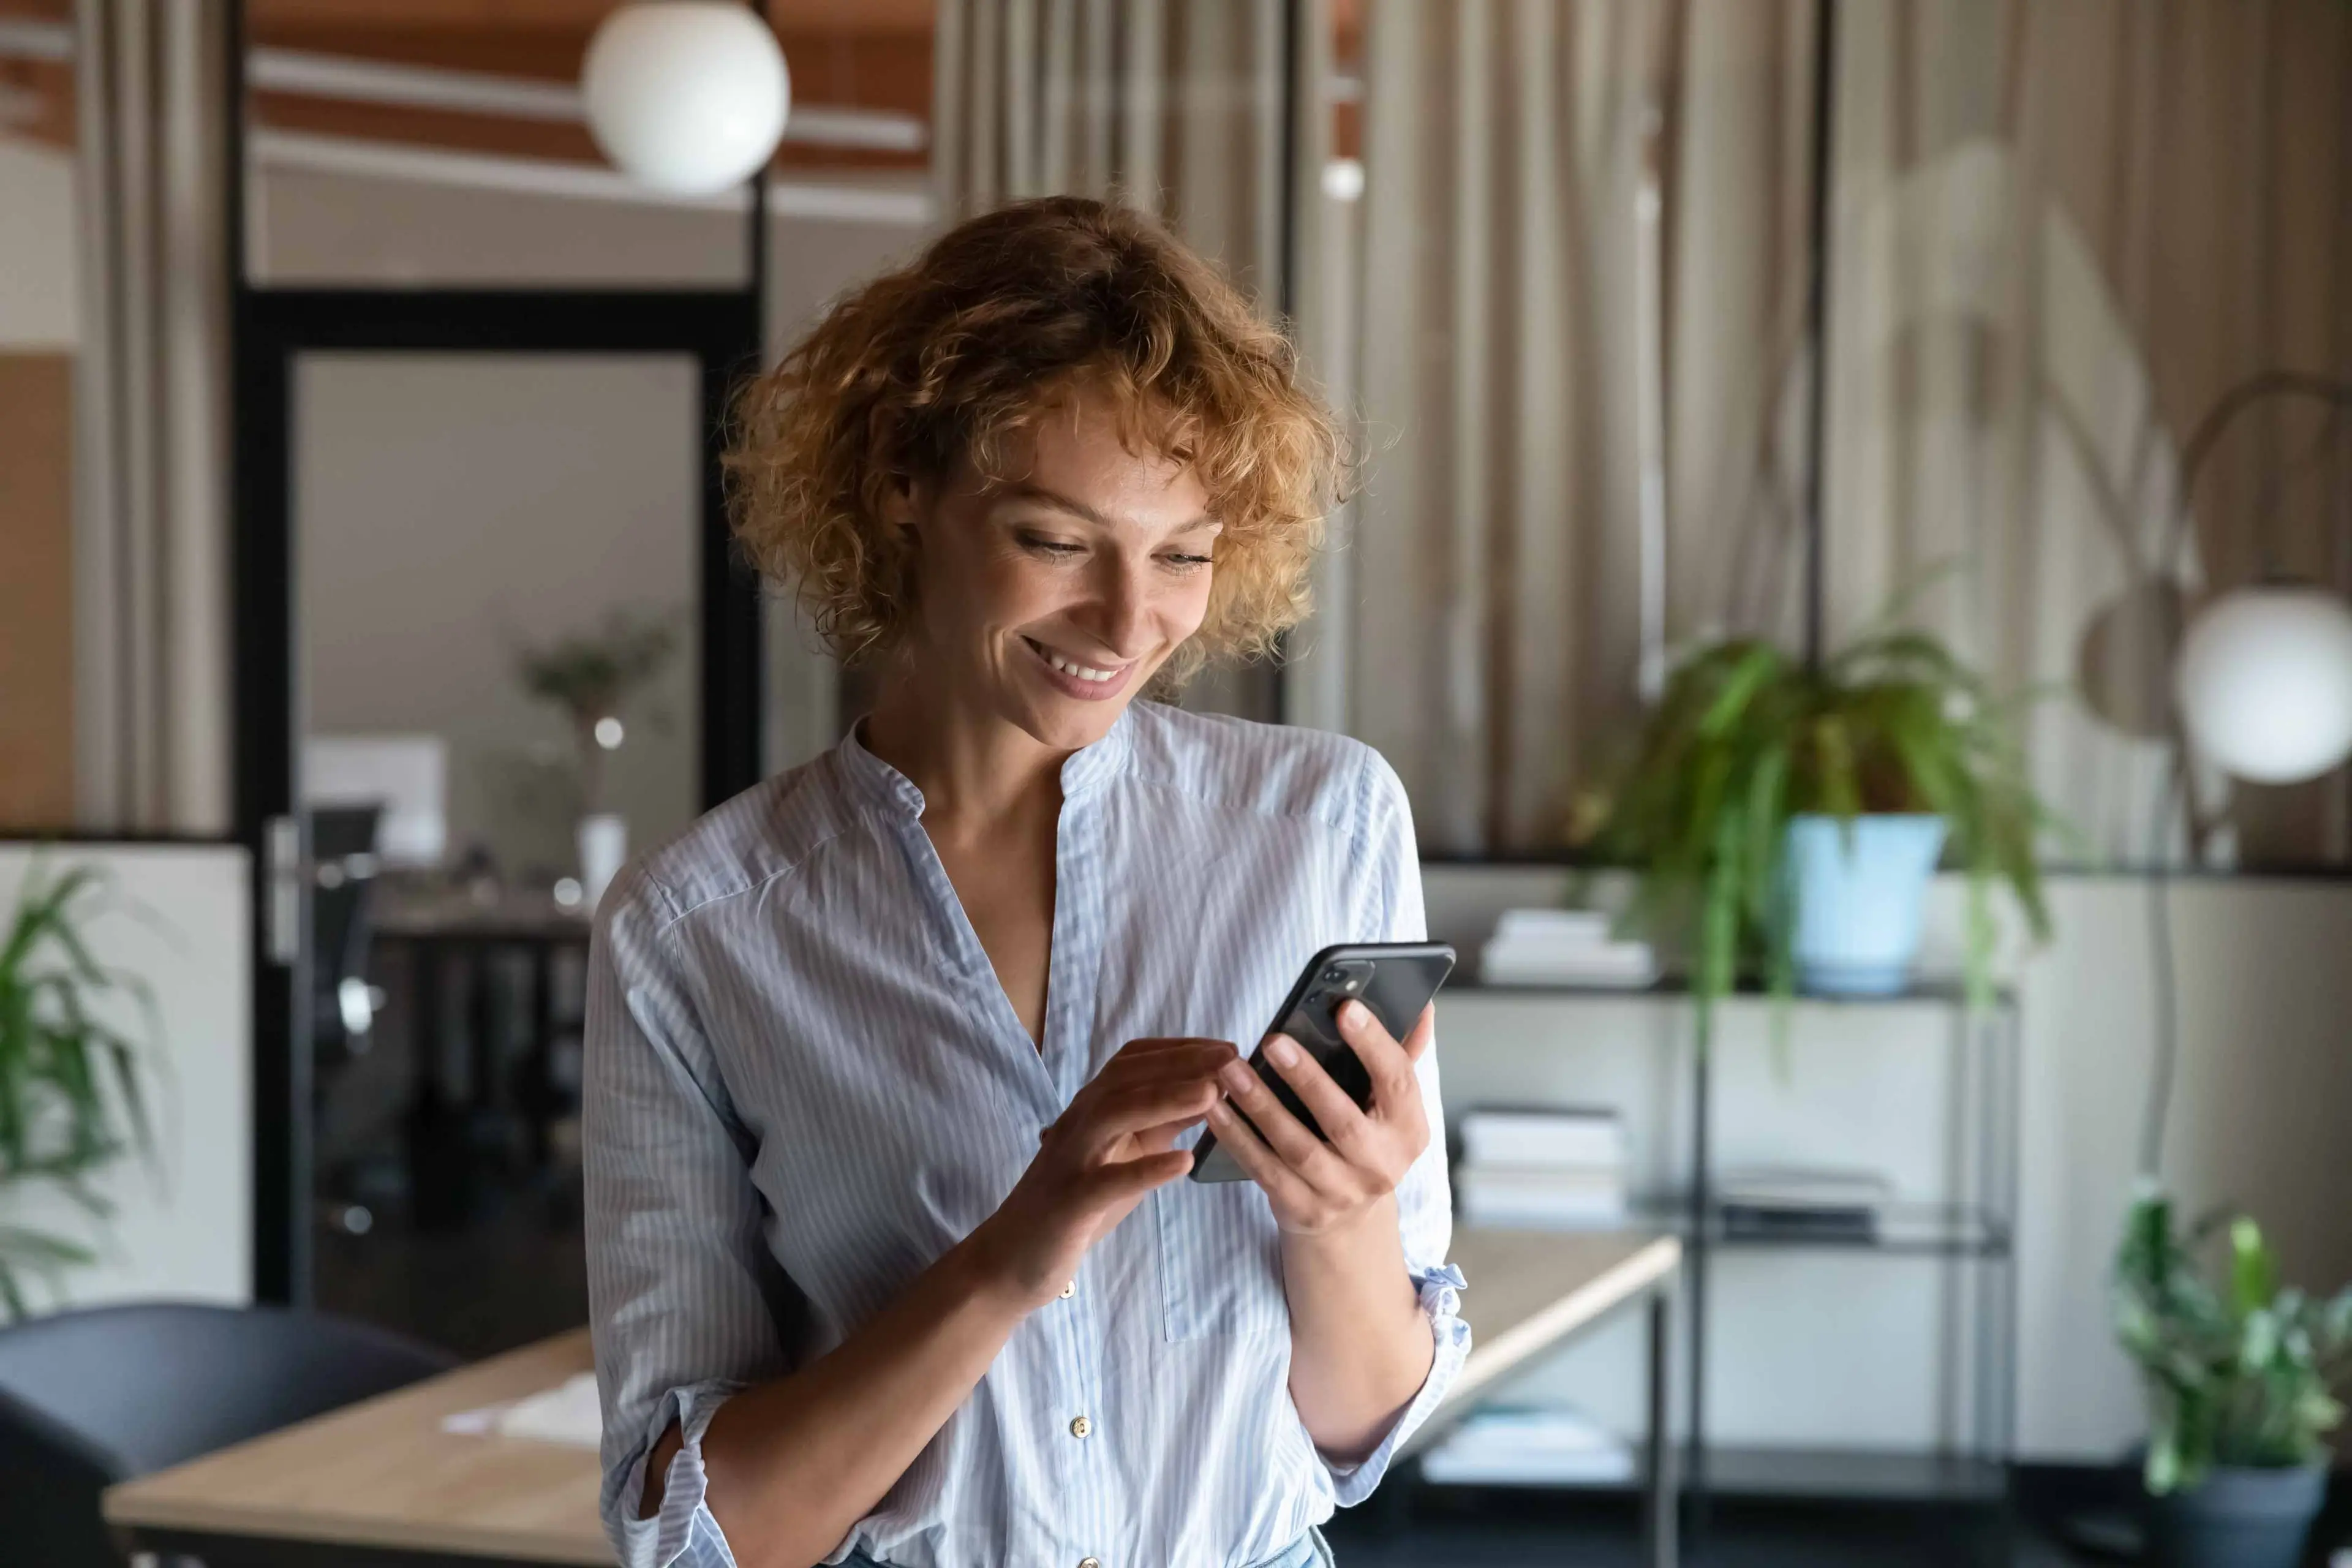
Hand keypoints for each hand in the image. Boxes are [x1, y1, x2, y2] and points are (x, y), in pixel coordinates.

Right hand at [969, 1035, 1235, 1309]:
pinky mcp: (1070, 1201)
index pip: (1134, 1060)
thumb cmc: (1078, 1201)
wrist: (1013, 1255)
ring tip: (1213, 1092)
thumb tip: (1209, 1091)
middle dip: (1182, 1063)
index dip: (1181, 1048)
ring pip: (1114, 1114)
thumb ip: (1159, 1123)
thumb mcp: (1124, 1153)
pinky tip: (1184, 1162)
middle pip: (1127, 1077)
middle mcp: (1078, 1122)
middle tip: (1232, 1058)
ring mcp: (1071, 1159)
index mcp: (1092, 1108)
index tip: (1227, 1046)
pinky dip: (1146, 1169)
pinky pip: (1107, 1181)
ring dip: (1165, 1099)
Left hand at [1204, 1001, 1433, 1236]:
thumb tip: (1422, 1005)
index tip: (1345, 1008)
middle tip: (1273, 1040)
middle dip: (1307, 1078)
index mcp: (1409, 1130)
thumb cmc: (1366, 1140)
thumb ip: (1402, 1054)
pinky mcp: (1303, 1209)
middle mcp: (1381, 1165)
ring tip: (1231, 1070)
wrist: (1348, 1220)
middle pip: (1342, 1120)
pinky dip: (1237, 1138)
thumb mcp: (1390, 1106)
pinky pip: (1264, 1170)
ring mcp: (1341, 1193)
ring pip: (1296, 1147)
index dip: (1374, 1043)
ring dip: (1260, 1105)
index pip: (1398, 1080)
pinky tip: (1215, 1109)